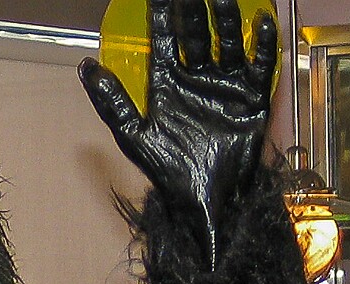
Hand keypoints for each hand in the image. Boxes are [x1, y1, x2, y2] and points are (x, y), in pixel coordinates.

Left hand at [79, 0, 276, 261]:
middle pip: (196, 33)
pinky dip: (263, 44)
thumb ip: (110, 101)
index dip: (161, 15)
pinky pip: (261, 65)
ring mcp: (226, 85)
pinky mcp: (253, 98)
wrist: (207, 198)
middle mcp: (197, 78)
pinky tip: (261, 22)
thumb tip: (86, 65)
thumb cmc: (168, 170)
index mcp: (168, 83)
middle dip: (194, 7)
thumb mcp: (132, 135)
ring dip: (227, 17)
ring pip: (228, 41)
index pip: (164, 40)